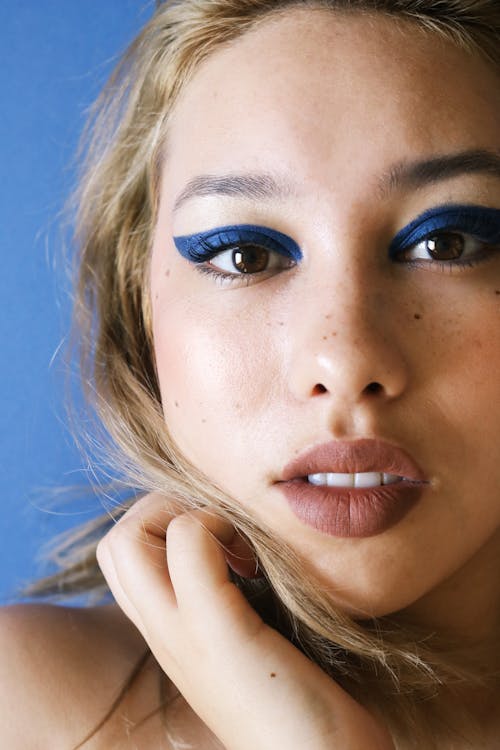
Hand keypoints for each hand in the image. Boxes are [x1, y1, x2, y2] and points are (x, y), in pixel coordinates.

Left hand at [97, 493, 393, 749]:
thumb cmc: (274, 705)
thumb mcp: (221, 629)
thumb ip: (195, 566)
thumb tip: (200, 519)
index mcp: (158, 619)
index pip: (123, 539)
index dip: (170, 515)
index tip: (223, 536)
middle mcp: (171, 620)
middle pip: (135, 541)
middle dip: (179, 514)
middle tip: (228, 533)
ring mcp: (202, 627)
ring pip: (170, 555)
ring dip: (205, 532)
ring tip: (246, 551)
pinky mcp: (236, 631)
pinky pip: (212, 573)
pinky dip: (233, 554)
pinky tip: (264, 572)